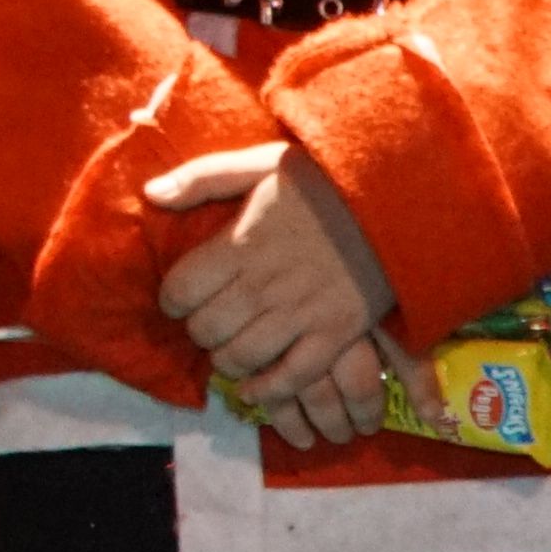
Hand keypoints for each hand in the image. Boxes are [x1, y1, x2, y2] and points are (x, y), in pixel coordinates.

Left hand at [152, 143, 399, 447]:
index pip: (180, 289)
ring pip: (241, 357)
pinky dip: (268, 389)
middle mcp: (264, 283)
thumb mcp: (260, 163)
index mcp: (240, 243)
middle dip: (199, 330)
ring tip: (232, 350)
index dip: (173, 299)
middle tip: (210, 323)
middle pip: (206, 329)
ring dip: (228, 360)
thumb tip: (151, 194)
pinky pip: (291, 377)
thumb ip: (202, 178)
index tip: (182, 297)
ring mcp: (301, 313)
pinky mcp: (336, 334)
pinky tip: (257, 386)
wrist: (399, 199)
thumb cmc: (326, 181)